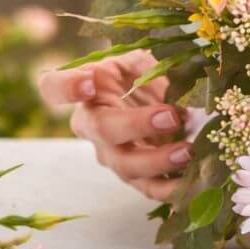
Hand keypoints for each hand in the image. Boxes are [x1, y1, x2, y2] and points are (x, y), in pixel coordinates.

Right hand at [39, 49, 191, 202]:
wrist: (158, 103)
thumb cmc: (142, 76)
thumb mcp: (141, 60)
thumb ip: (146, 61)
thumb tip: (164, 67)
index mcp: (88, 91)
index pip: (54, 87)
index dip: (66, 87)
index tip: (88, 83)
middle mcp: (93, 126)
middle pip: (103, 131)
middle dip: (137, 125)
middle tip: (171, 116)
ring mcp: (113, 154)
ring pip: (126, 165)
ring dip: (159, 160)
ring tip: (188, 151)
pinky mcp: (137, 176)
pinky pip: (149, 187)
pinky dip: (172, 189)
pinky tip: (195, 183)